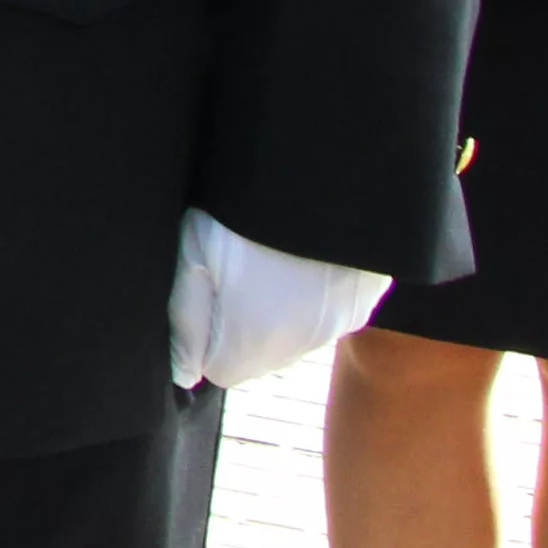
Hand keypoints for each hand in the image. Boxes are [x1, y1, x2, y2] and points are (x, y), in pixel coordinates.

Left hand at [166, 207, 387, 391]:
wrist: (320, 175)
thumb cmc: (243, 211)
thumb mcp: (194, 254)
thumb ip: (186, 319)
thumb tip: (184, 372)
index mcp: (255, 339)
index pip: (221, 370)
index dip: (208, 336)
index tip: (209, 292)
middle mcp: (301, 343)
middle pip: (260, 356)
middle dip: (243, 325)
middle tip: (239, 268)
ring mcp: (339, 323)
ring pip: (294, 336)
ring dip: (279, 311)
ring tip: (270, 256)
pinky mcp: (363, 302)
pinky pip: (328, 314)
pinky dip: (313, 295)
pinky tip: (303, 255)